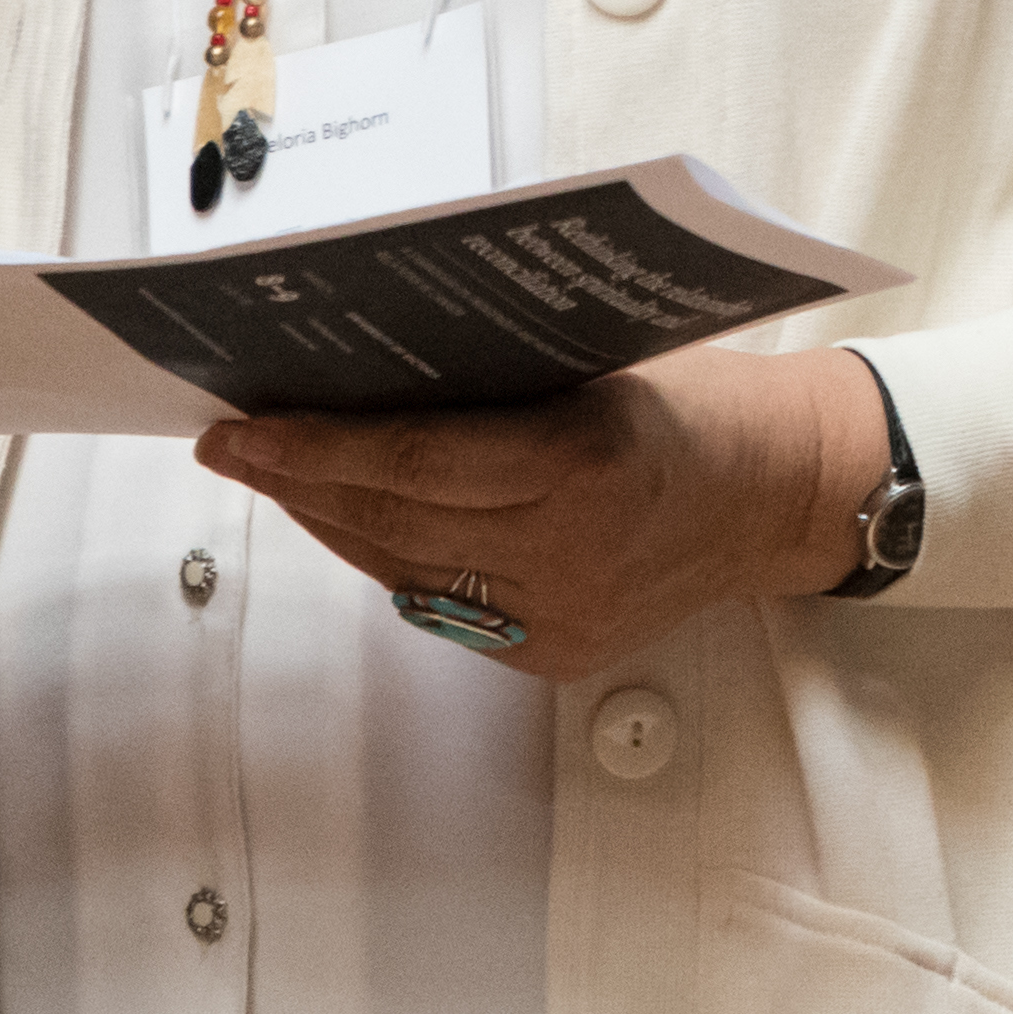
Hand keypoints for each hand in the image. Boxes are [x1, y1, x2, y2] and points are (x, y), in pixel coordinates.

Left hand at [194, 344, 892, 681]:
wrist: (780, 492)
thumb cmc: (695, 399)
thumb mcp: (597, 359)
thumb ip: (492, 378)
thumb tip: (363, 368)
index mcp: (584, 462)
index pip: (411, 462)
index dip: (313, 448)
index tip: (241, 428)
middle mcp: (571, 552)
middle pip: (394, 520)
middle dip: (300, 481)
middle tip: (232, 444)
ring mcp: (563, 615)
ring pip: (405, 569)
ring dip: (332, 521)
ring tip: (275, 474)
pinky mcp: (558, 654)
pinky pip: (443, 602)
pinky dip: (389, 557)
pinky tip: (351, 519)